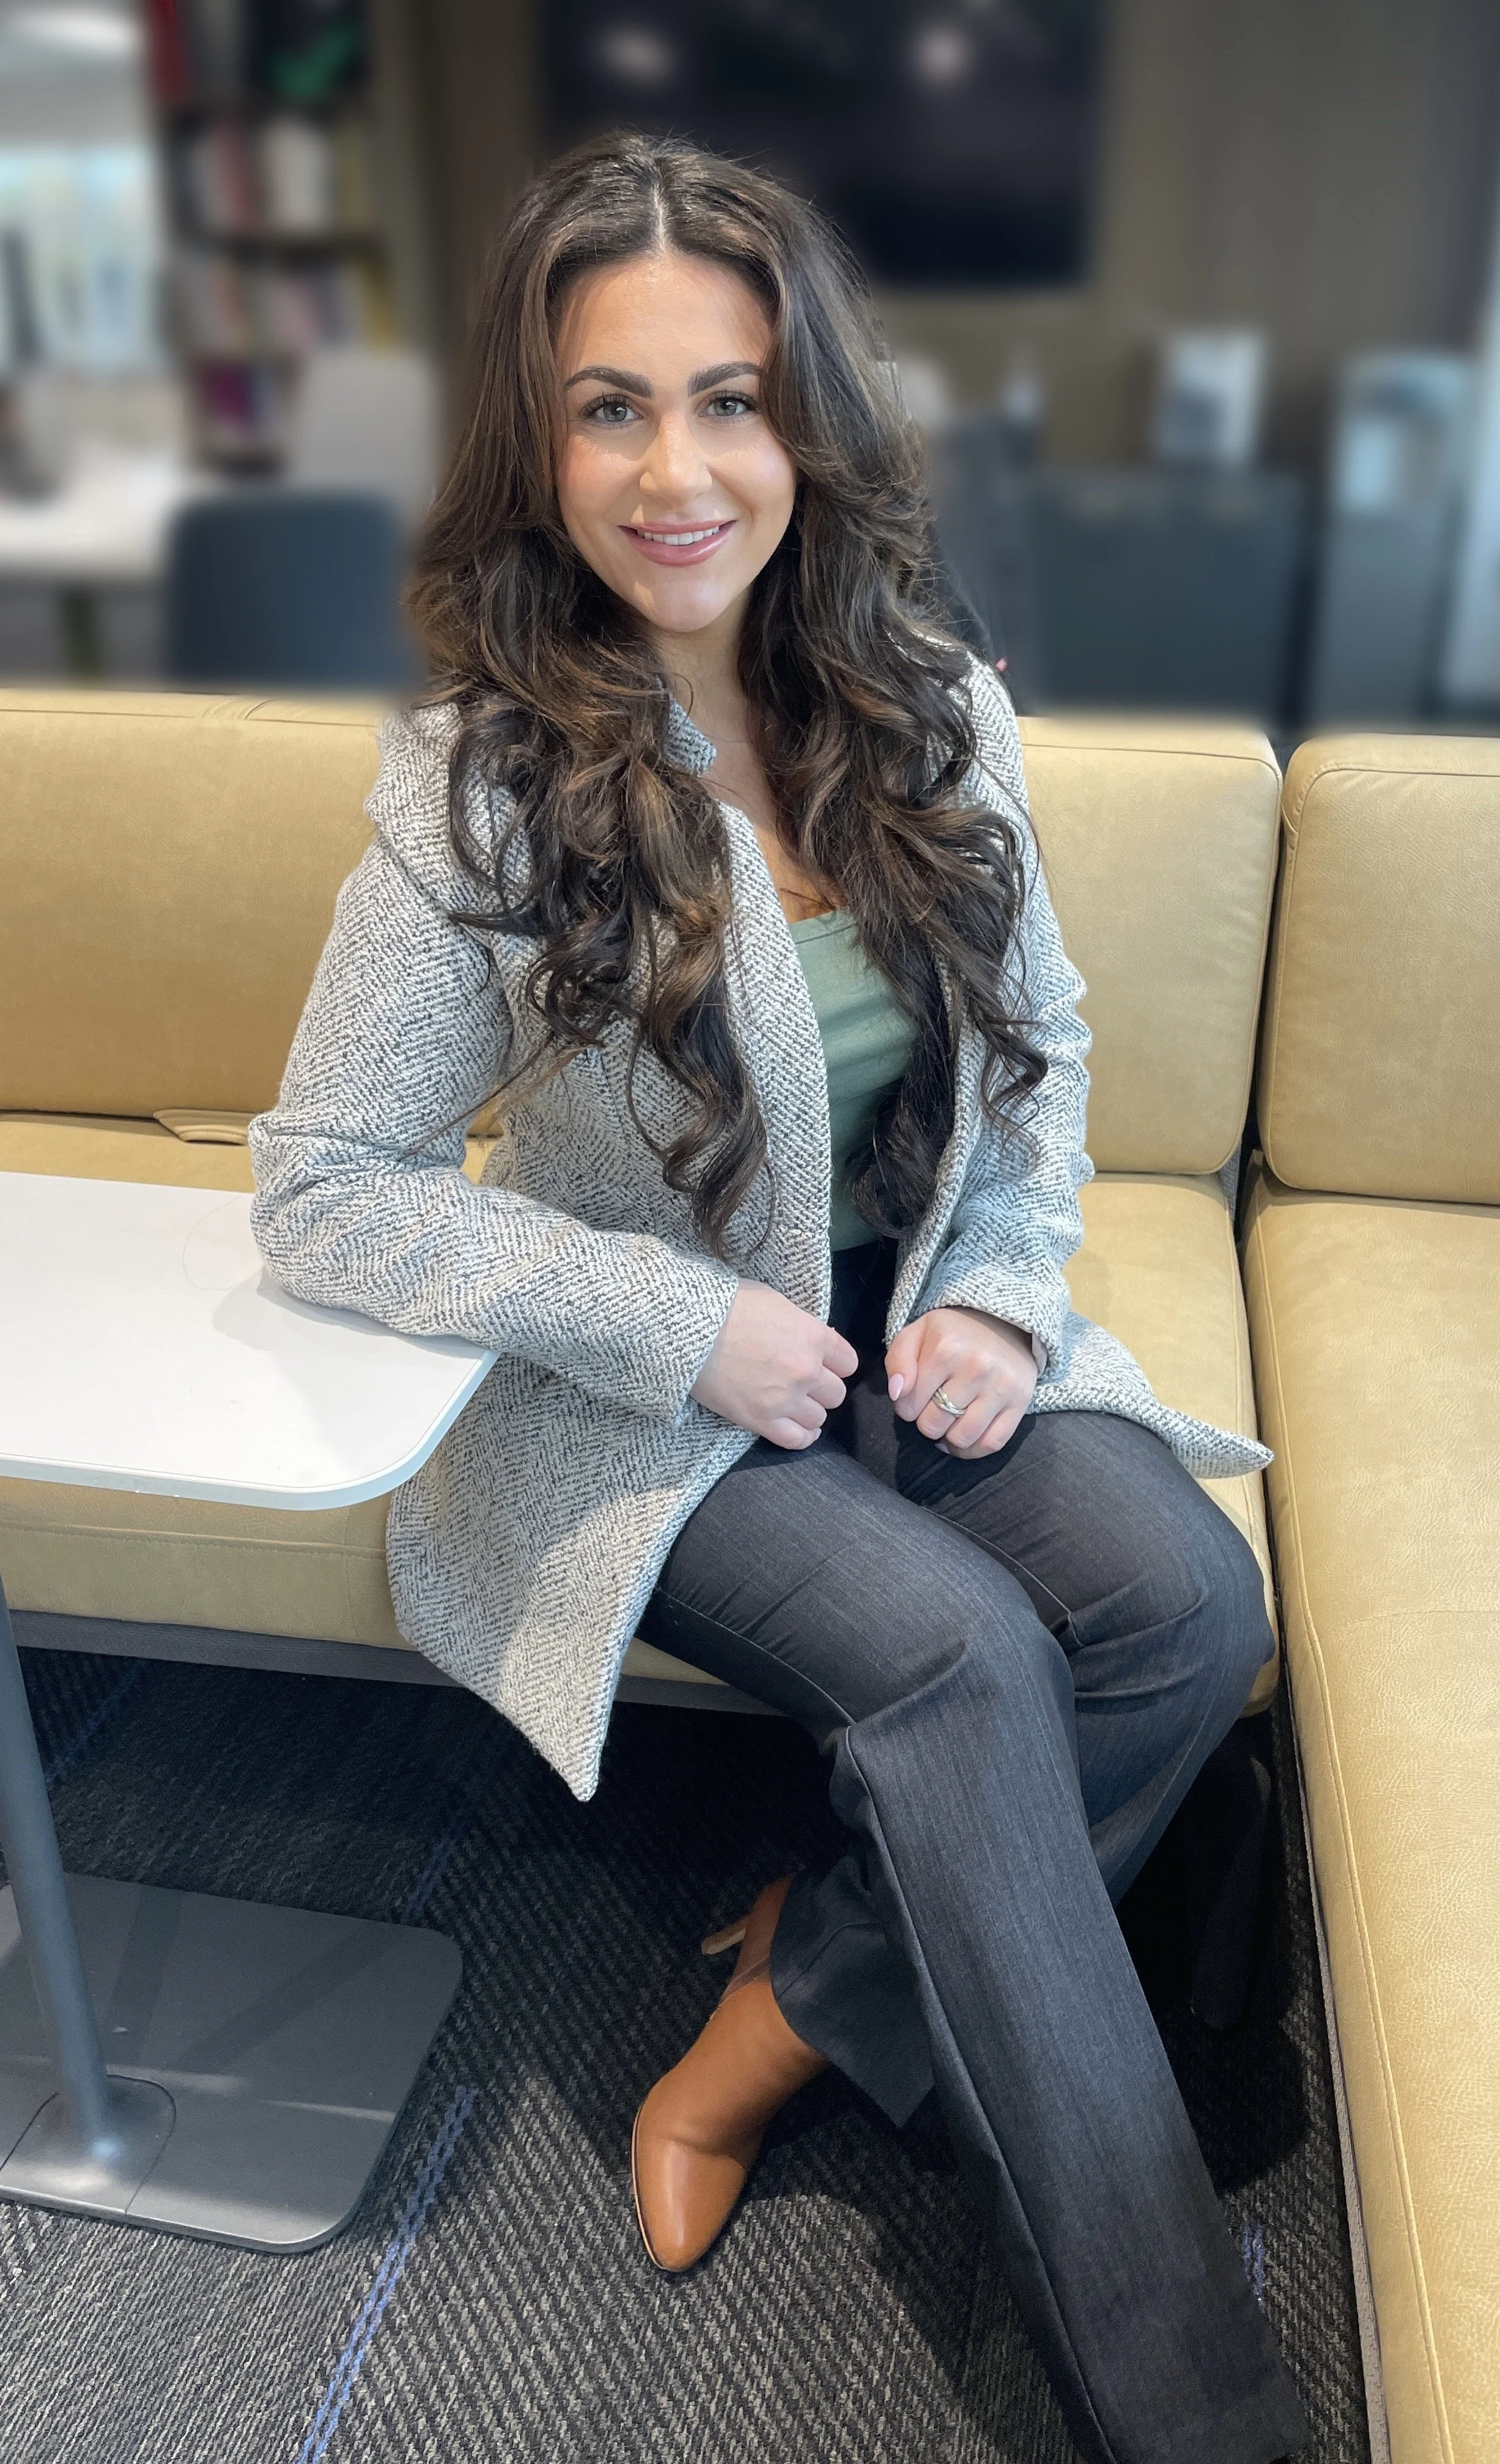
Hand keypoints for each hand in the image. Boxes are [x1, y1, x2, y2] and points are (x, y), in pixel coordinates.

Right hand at [692, 1280, 858, 1449]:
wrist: (687, 1327)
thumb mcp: (776, 1303)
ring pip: (818, 1418)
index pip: (848, 1362)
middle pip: (835, 1394)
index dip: (835, 1364)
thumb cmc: (728, 1305)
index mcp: (813, 1337)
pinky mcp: (761, 1420)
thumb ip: (803, 1326)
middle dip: (821, 1388)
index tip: (822, 1364)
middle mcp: (806, 1370)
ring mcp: (785, 1398)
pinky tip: (797, 1428)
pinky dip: (801, 1436)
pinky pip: (796, 1440)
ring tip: (792, 1403)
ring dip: (807, 1411)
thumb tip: (819, 1342)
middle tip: (801, 1383)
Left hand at [885, 1307, 1037, 1457]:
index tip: (914, 1397)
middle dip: (926, 1422)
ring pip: (961, 1438)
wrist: (1002, 1322)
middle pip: (934, 1425)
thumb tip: (897, 1393)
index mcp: (946, 1349)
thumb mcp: (917, 1333)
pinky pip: (992, 1444)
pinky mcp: (1020, 1402)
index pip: (909, 1405)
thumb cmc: (952, 1333)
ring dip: (948, 1438)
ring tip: (947, 1422)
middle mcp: (977, 1367)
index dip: (905, 1407)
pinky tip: (962, 1438)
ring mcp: (1001, 1387)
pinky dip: (972, 1450)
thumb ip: (898, 1361)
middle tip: (932, 1407)